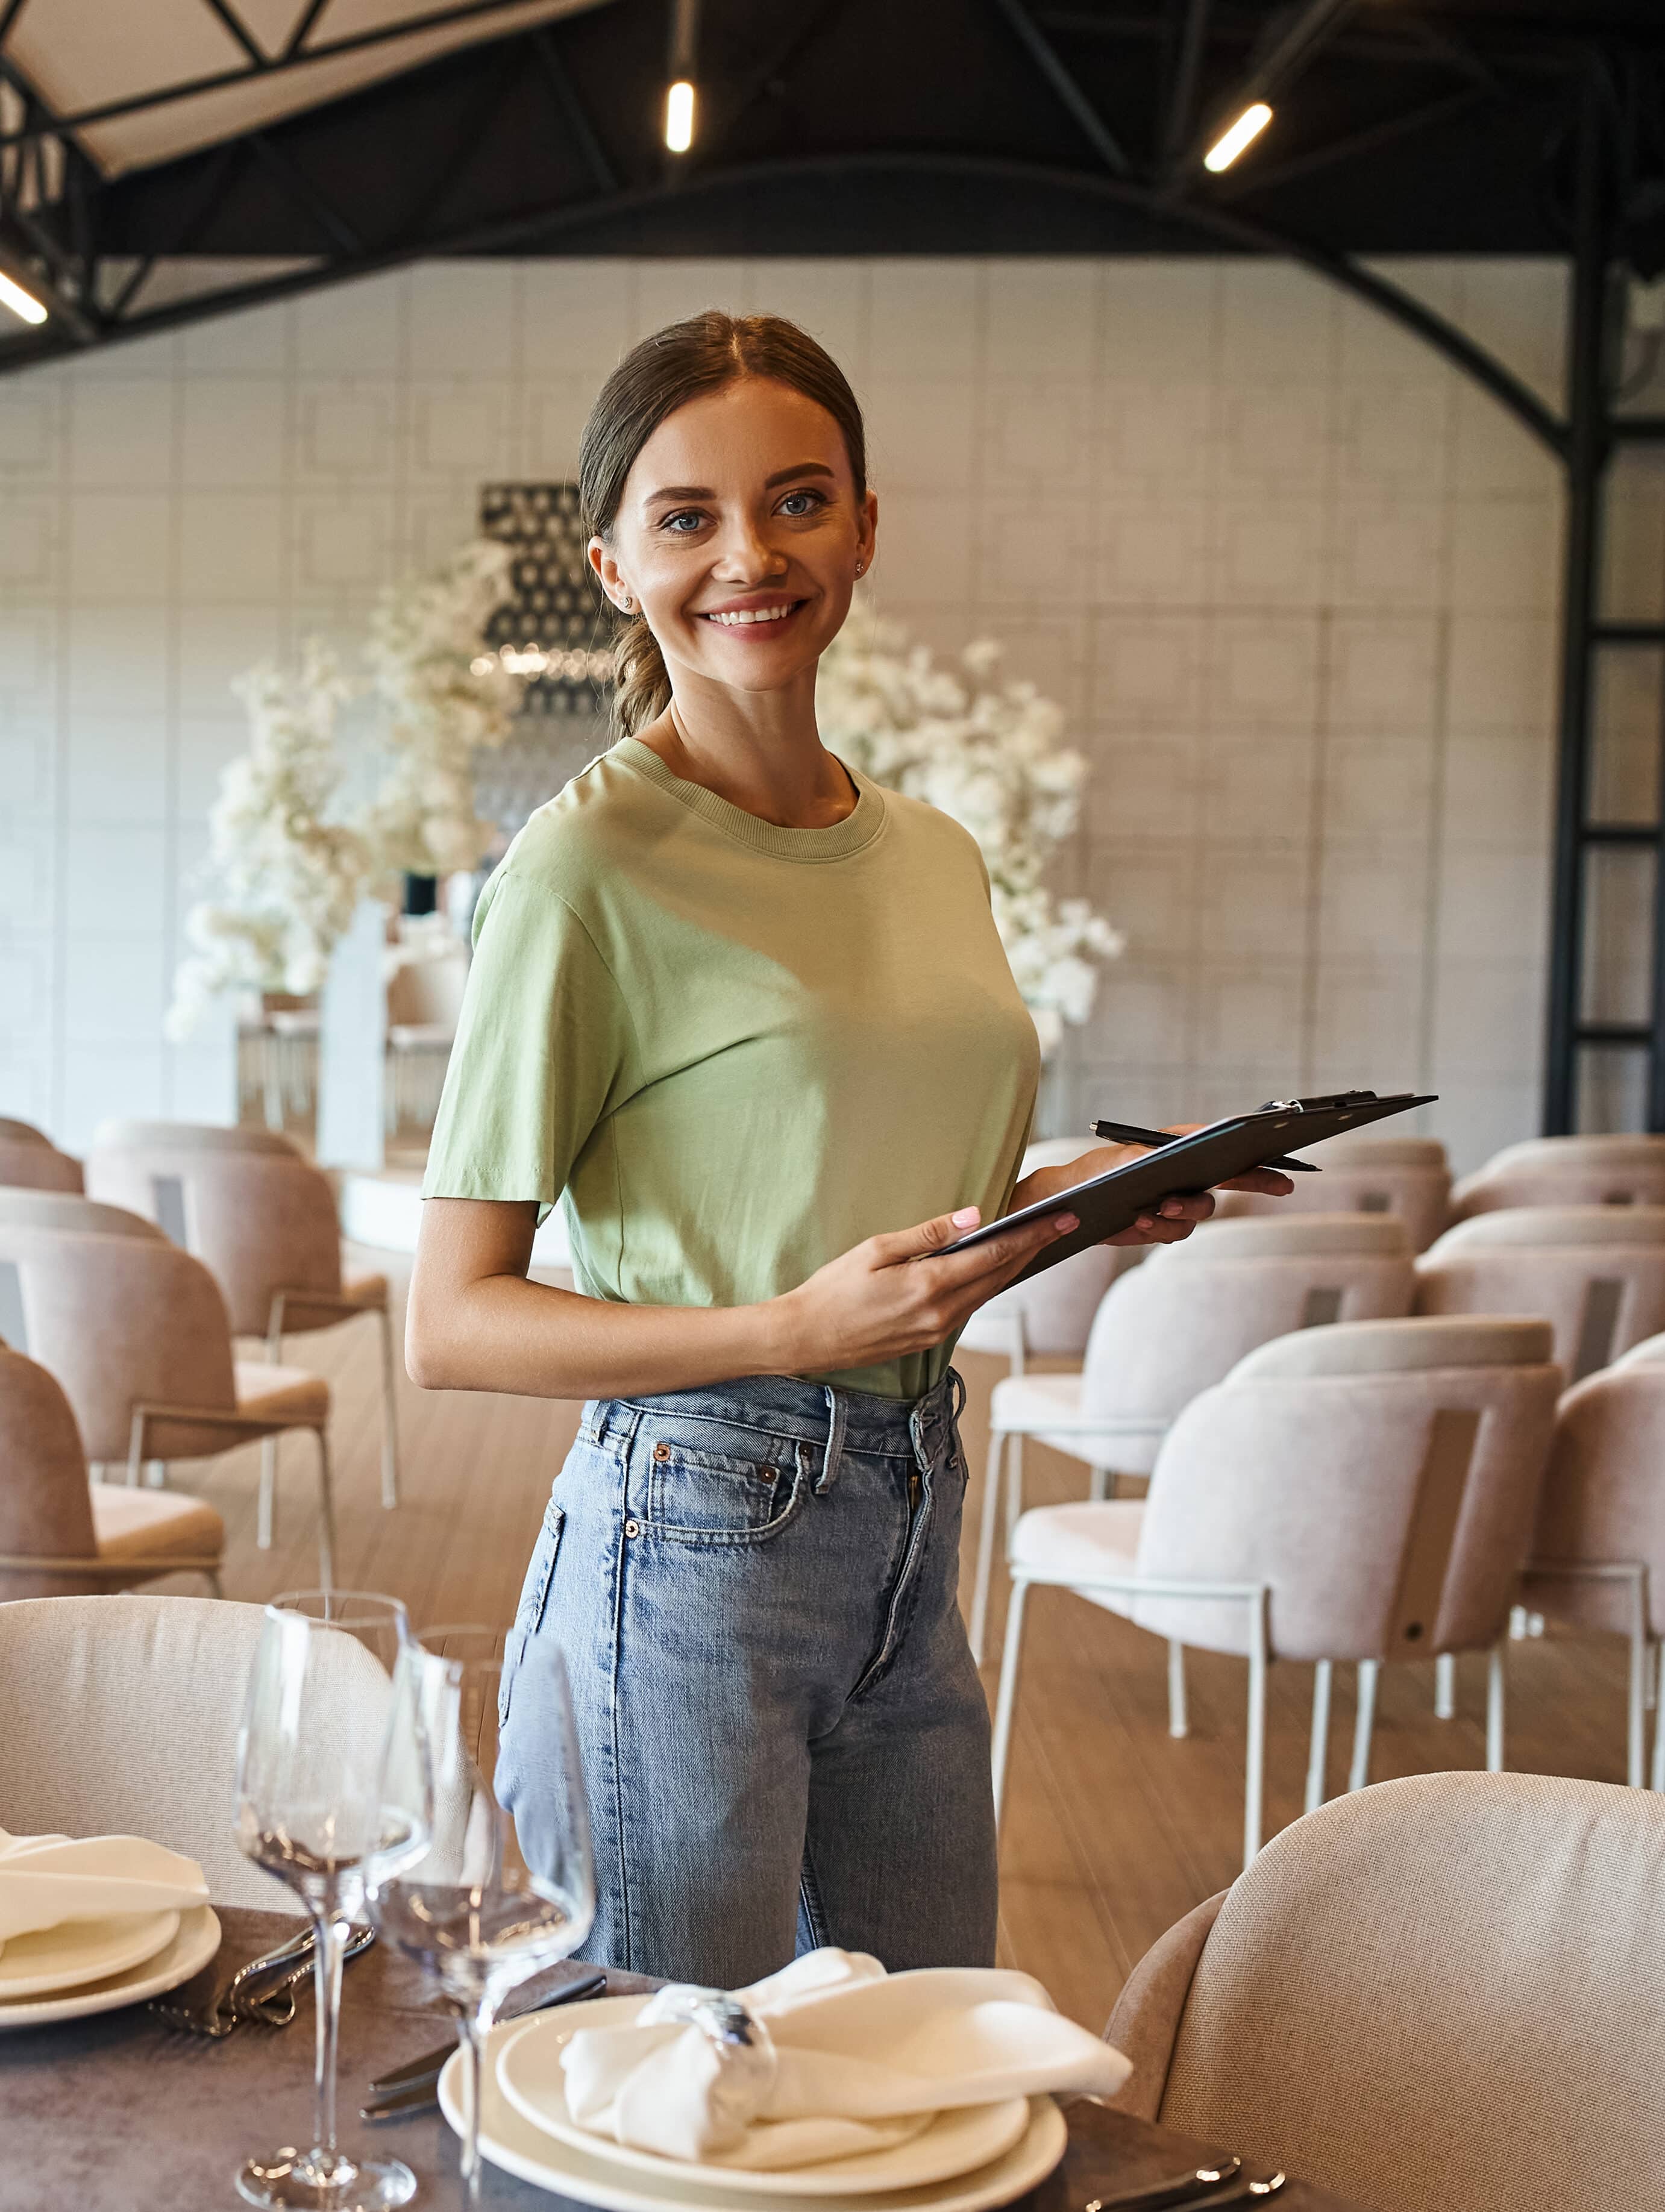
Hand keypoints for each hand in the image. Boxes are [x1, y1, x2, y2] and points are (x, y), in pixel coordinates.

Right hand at [771, 1203, 1079, 1374]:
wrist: (805, 1338)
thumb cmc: (832, 1290)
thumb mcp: (876, 1250)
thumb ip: (928, 1234)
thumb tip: (974, 1216)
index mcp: (929, 1286)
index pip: (995, 1255)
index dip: (1033, 1235)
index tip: (1063, 1219)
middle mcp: (940, 1313)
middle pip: (1001, 1276)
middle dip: (1034, 1249)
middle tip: (1064, 1225)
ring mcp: (936, 1331)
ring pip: (988, 1294)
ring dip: (1014, 1268)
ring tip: (1036, 1243)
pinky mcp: (928, 1340)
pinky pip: (969, 1307)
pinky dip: (988, 1285)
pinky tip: (994, 1270)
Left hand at [1011, 1128, 1295, 1253]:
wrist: (1069, 1204)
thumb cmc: (1096, 1169)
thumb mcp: (1123, 1158)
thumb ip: (1153, 1158)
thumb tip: (1177, 1156)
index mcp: (1182, 1148)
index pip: (1226, 1147)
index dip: (1257, 1154)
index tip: (1280, 1157)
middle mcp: (1186, 1174)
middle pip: (1232, 1178)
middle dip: (1256, 1180)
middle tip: (1281, 1185)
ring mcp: (1177, 1201)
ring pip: (1201, 1212)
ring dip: (1183, 1210)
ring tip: (1158, 1207)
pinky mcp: (1161, 1226)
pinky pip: (1174, 1232)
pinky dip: (1159, 1227)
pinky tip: (1138, 1220)